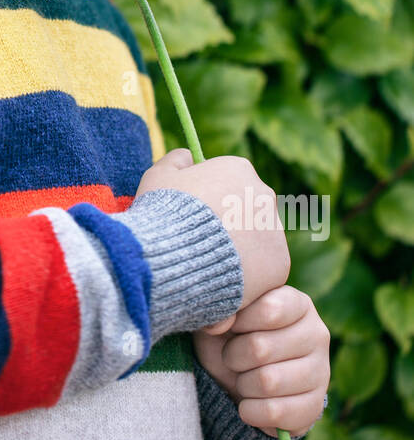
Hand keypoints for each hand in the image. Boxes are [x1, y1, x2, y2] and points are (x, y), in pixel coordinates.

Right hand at [135, 148, 289, 313]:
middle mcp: (265, 195)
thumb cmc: (162, 214)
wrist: (173, 257)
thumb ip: (175, 160)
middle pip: (246, 212)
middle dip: (228, 227)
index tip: (191, 219)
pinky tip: (220, 282)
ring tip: (207, 268)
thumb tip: (188, 156)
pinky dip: (246, 279)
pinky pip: (263, 272)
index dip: (209, 202)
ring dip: (238, 253)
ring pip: (256, 242)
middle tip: (198, 245)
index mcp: (238, 168)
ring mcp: (275, 231)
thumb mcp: (158, 176)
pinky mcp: (280, 265)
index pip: (229, 184)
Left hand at [193, 287, 330, 438]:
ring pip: (267, 382)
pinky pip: (275, 413)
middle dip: (234, 357)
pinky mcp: (315, 405)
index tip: (230, 326)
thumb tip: (219, 323)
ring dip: (242, 384)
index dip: (238, 322)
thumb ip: (225, 306)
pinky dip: (251, 411)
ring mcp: (321, 371)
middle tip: (233, 357)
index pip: (269, 309)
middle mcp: (317, 334)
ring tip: (243, 378)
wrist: (236, 378)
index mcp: (297, 304)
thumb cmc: (229, 335)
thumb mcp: (224, 313)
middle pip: (261, 348)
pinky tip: (249, 403)